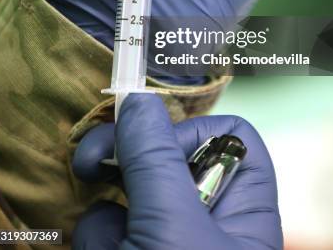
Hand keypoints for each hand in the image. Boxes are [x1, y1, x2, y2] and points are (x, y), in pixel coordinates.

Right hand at [72, 93, 282, 248]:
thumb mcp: (173, 229)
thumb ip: (155, 160)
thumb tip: (137, 98)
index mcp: (244, 211)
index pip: (231, 138)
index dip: (193, 131)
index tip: (155, 143)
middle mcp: (207, 222)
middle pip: (168, 157)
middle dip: (125, 157)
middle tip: (89, 157)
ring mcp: (165, 241)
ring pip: (128, 194)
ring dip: (108, 217)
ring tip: (110, 248)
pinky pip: (106, 228)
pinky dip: (96, 242)